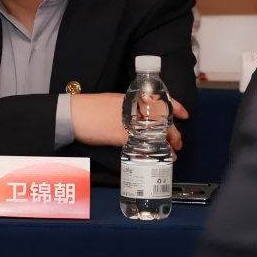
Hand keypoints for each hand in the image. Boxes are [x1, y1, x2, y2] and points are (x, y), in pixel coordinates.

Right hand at [71, 93, 188, 157]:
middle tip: (178, 141)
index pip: (159, 100)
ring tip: (171, 154)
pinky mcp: (120, 135)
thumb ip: (126, 109)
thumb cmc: (87, 108)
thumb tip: (136, 120)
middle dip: (173, 132)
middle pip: (161, 120)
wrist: (71, 113)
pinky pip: (141, 144)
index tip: (185, 115)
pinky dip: (152, 152)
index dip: (175, 107)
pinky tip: (157, 157)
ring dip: (166, 145)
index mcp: (130, 98)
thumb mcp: (111, 102)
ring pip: (154, 133)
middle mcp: (132, 109)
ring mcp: (127, 122)